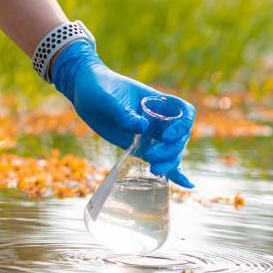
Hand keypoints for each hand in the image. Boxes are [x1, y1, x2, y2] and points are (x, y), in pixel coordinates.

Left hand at [50, 40, 195, 187]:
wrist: (87, 95)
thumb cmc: (100, 88)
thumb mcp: (110, 99)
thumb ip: (125, 114)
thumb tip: (142, 128)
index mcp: (158, 102)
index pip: (185, 112)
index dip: (183, 126)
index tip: (167, 136)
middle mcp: (159, 119)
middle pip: (180, 137)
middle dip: (171, 150)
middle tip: (152, 156)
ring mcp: (151, 134)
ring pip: (172, 151)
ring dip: (169, 163)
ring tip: (154, 170)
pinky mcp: (141, 147)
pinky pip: (160, 159)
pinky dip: (174, 172)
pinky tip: (186, 184)